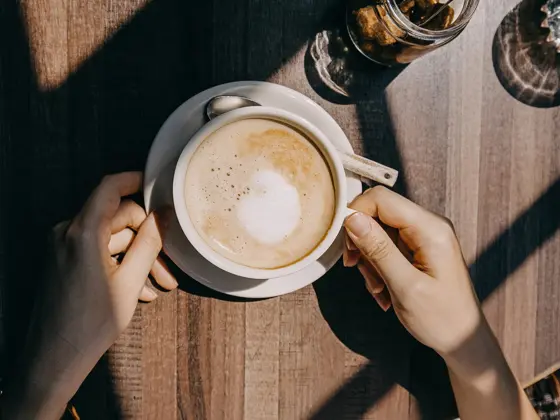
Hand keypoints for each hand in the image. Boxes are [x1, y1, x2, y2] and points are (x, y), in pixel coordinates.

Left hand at [4, 172, 177, 419]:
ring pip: (109, 239)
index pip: (109, 188)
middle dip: (146, 240)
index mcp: (83, 233)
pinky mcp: (62, 261)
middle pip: (116, 219)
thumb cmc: (91, 324)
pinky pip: (97, 252)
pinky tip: (139, 291)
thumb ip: (147, 244)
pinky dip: (118, 264)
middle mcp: (67, 233)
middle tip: (168, 269)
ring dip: (136, 258)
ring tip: (158, 286)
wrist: (52, 359)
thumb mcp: (129, 283)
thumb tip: (161, 216)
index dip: (134, 180)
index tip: (155, 184)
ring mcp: (62, 247)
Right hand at [343, 187, 539, 418]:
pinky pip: (386, 247)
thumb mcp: (405, 286)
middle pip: (377, 214)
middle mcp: (428, 225)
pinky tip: (384, 289)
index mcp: (430, 229)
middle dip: (362, 243)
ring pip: (378, 233)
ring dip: (369, 260)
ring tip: (378, 288)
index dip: (356, 215)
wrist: (463, 340)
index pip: (381, 199)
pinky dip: (378, 267)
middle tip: (359, 272)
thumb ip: (379, 249)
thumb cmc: (441, 318)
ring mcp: (423, 237)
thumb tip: (352, 218)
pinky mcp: (418, 248)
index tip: (347, 247)